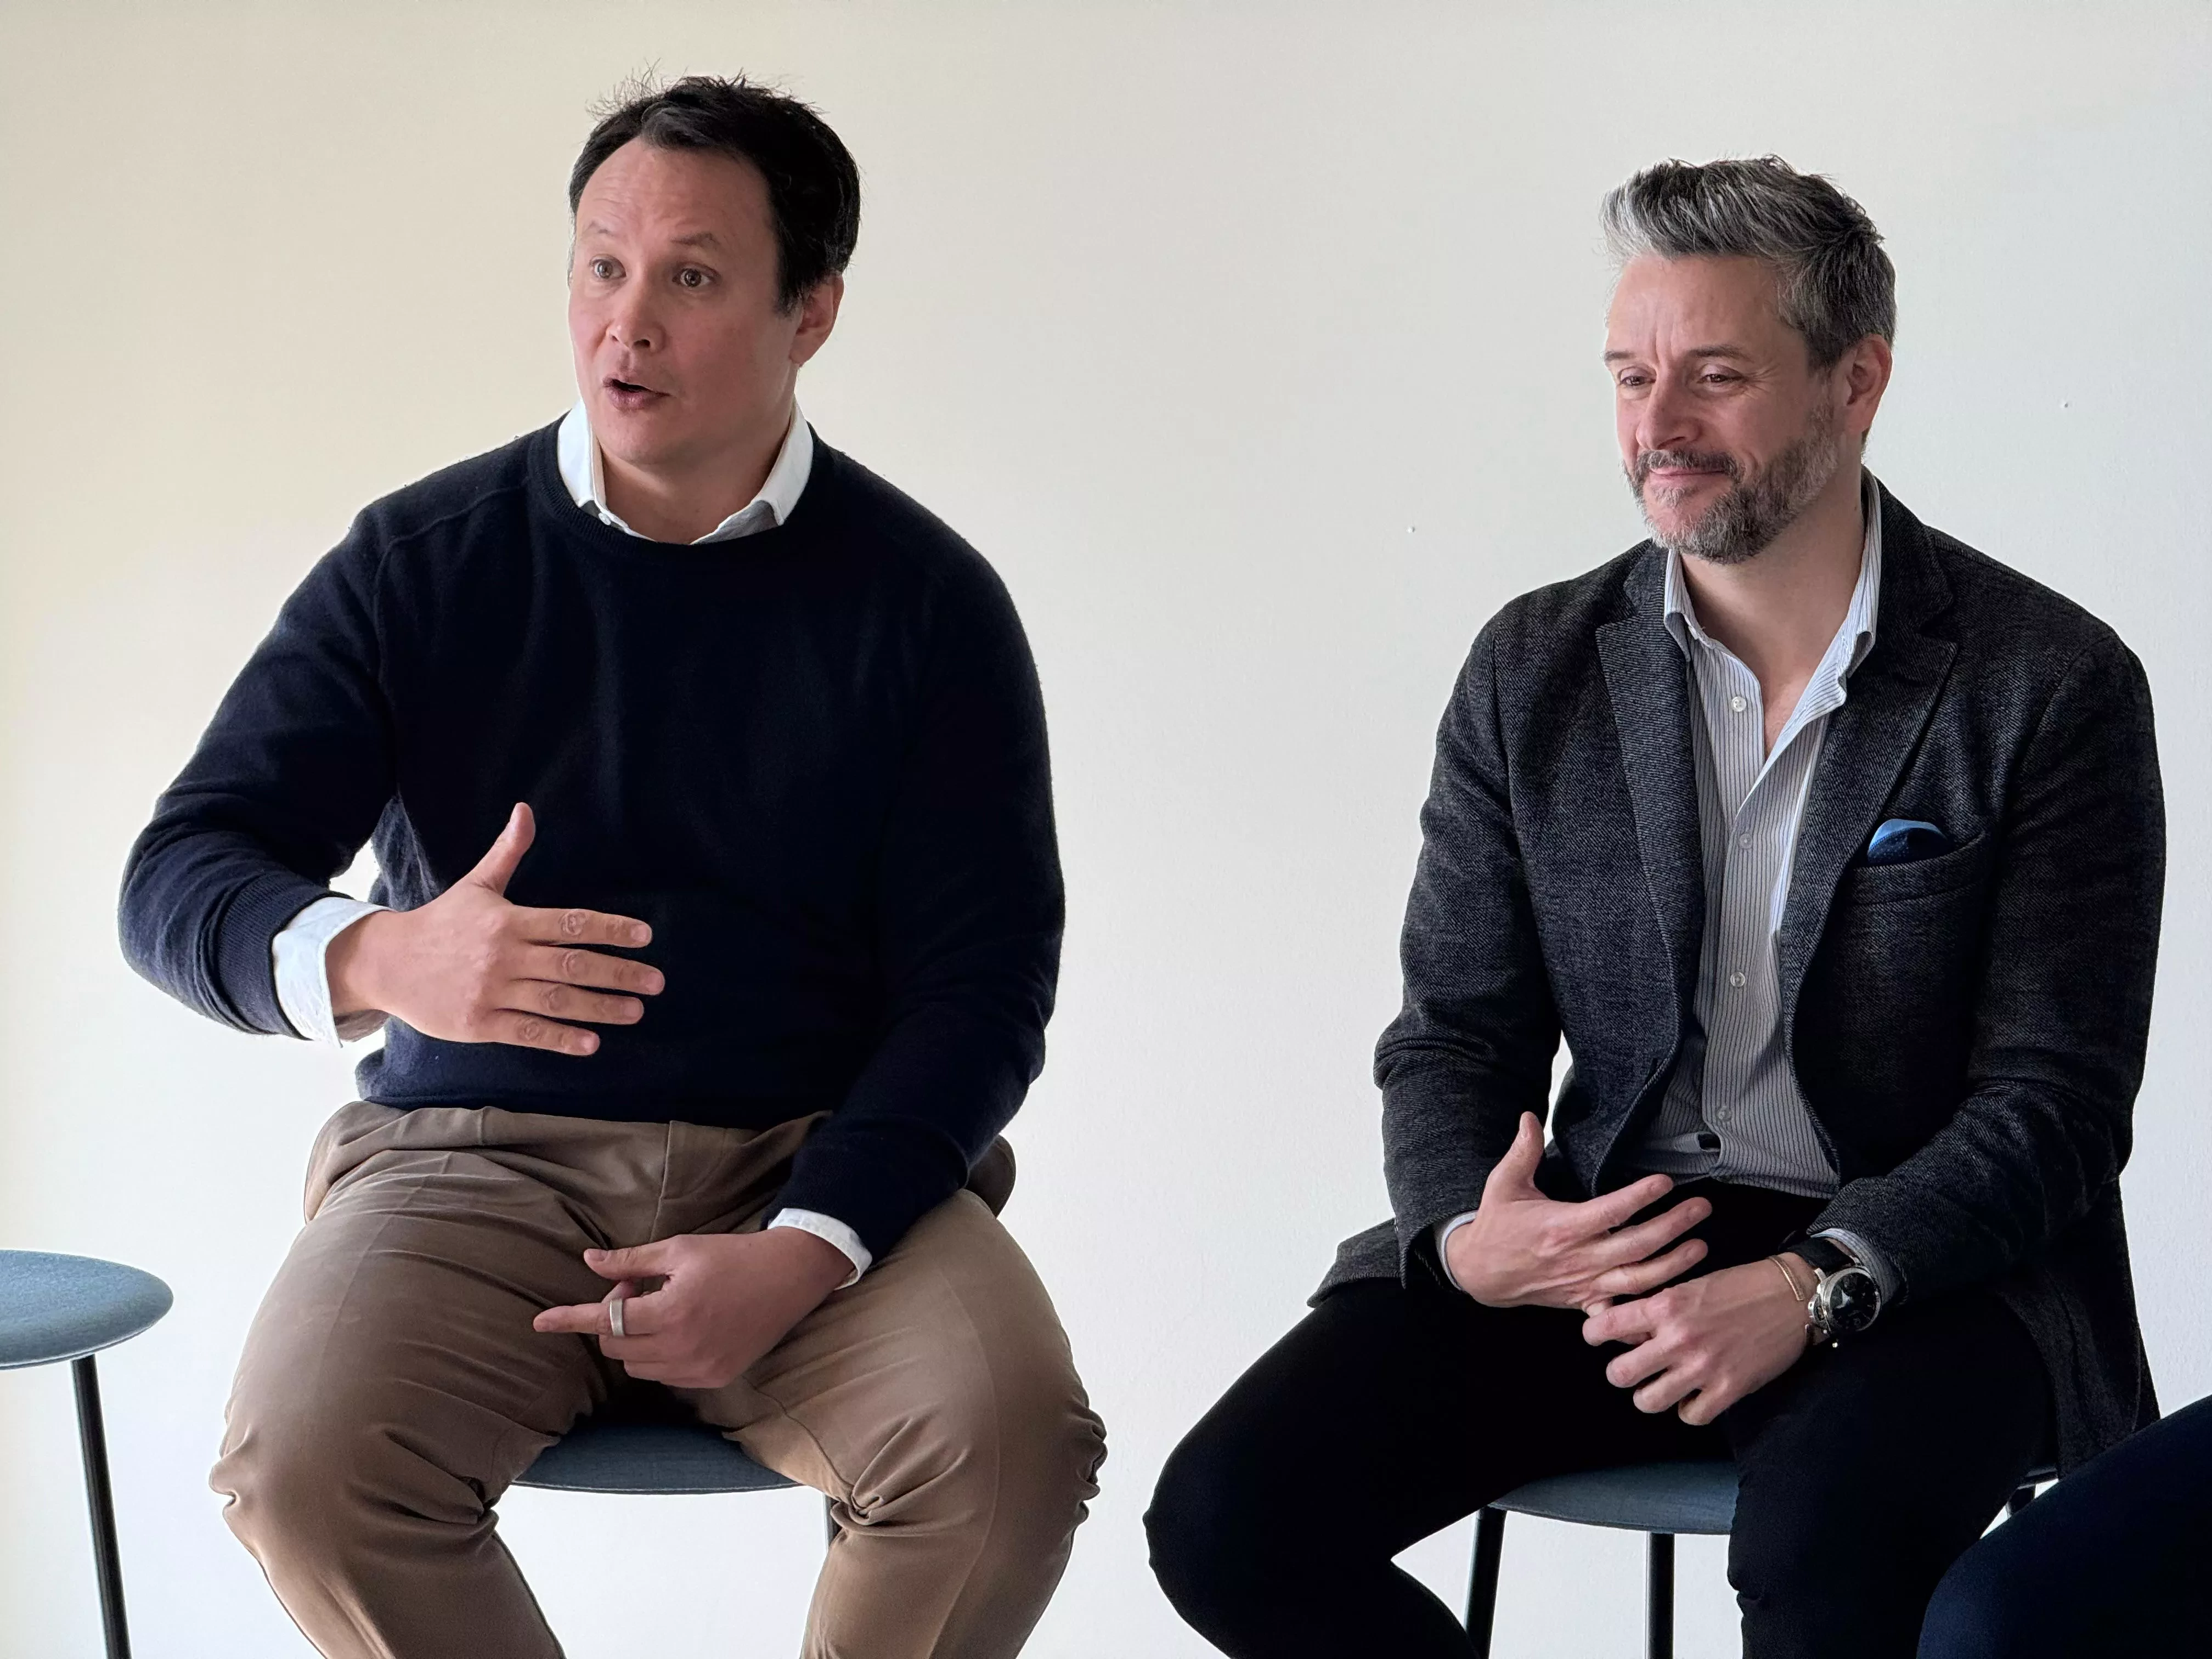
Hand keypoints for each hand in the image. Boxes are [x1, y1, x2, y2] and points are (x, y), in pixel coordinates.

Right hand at [324, 802, 662, 1055]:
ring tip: (635, 1011)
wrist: (386, 962)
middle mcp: (504, 956)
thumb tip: (526, 809)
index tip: (644, 936)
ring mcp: (491, 991)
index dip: (611, 929)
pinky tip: (591, 1043)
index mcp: (509, 920)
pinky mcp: (479, 1022)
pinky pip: (528, 1031)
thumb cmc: (440, 922)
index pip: (571, 923)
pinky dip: (560, 1038)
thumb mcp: (476, 884)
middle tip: (656, 982)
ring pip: (556, 1001)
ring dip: (600, 1007)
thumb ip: (507, 852)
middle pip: (572, 964)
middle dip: (618, 973)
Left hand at [532, 1228, 855, 1389]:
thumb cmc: (733, 1255)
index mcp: (671, 1311)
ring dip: (634, 1339)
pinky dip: (658, 1355)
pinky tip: (680, 1327)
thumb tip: (590, 1260)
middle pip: (617, 1346)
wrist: (789, 1276)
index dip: (570, 1319)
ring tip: (661, 1305)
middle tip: (636, 1284)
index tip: (540, 1322)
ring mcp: (699, 1369)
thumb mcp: (680, 1249)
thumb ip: (631, 1260)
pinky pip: (665, 1375)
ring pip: (638, 1366)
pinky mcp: (714, 1378)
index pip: (606, 1320)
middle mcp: (682, 1348)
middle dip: (614, 1316)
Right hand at [1444, 1112, 1710, 1309]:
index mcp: (1561, 1226)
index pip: (1611, 1211)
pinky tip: (1672, 1303)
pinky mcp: (1584, 1301)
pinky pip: (1620, 1314)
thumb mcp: (1503, 1184)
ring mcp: (1584, 1283)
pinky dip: (1644, 1314)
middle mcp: (1578, 1258)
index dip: (1640, 1197)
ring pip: (1638, 1278)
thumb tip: (1530, 1116)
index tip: (1665, 1182)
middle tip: (1701, 1207)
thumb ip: (1522, 1150)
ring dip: (1673, 1264)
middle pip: (1636, 1244)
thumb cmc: (1496, 1226)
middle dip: (1673, 1226)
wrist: (1480, 1272)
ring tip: (1700, 1246)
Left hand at [1581, 1254, 1811, 1424]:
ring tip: (1660, 1385)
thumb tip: (1623, 1332)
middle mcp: (1678, 1338)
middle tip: (1632, 1368)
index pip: (1604, 1327)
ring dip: (1651, 1395)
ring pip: (1648, 1401)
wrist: (1792, 1297)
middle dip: (1620, 1373)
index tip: (1599, 1338)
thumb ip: (1655, 1309)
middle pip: (1619, 1374)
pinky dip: (1689, 1409)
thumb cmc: (1739, 1287)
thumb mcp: (1689, 1286)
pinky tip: (1694, 1396)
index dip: (1594, 1335)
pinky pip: (1690, 1416)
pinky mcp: (1729, 1389)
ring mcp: (1703, 1367)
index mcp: (1665, 1306)